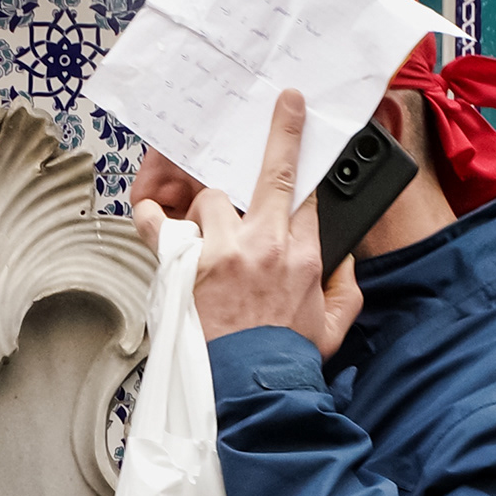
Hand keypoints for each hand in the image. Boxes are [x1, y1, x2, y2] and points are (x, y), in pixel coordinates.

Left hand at [129, 89, 361, 354]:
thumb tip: (345, 261)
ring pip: (213, 196)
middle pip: (274, 172)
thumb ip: (346, 287)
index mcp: (305, 255)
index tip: (302, 146)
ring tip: (205, 215)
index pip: (306, 197)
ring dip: (209, 203)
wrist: (255, 390)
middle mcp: (267, 243)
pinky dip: (152, 216)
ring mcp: (226, 251)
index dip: (304, 171)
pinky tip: (148, 206)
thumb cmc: (288, 360)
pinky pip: (164, 227)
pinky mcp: (190, 266)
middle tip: (284, 105)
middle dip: (281, 134)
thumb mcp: (336, 324)